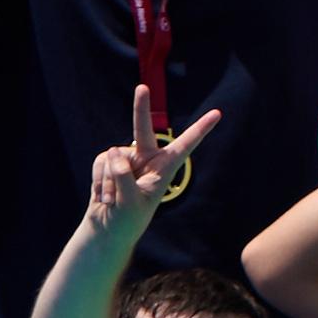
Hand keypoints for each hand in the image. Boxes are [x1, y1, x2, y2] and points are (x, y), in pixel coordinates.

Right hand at [85, 106, 223, 228]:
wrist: (108, 230)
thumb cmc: (127, 220)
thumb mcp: (130, 202)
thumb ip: (123, 176)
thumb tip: (112, 150)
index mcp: (165, 170)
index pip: (185, 147)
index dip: (200, 130)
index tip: (218, 114)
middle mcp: (148, 159)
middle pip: (144, 130)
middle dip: (141, 108)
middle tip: (142, 87)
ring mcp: (127, 158)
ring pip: (113, 158)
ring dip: (109, 182)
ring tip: (113, 201)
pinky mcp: (109, 161)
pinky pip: (101, 162)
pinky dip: (99, 181)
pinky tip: (103, 198)